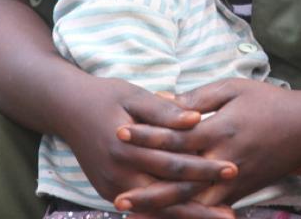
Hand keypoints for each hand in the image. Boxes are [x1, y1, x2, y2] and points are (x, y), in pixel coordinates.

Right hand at [57, 75, 238, 206]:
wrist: (67, 109)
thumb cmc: (106, 97)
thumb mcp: (134, 95)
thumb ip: (164, 110)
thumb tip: (195, 119)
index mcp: (127, 148)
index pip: (173, 164)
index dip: (204, 169)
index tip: (232, 169)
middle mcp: (118, 174)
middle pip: (167, 195)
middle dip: (201, 203)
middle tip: (232, 212)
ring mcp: (112, 188)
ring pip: (156, 208)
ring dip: (187, 217)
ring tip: (219, 218)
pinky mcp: (109, 193)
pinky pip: (143, 208)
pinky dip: (166, 215)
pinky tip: (190, 216)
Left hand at [116, 79, 300, 212]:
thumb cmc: (269, 102)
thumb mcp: (234, 88)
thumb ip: (197, 96)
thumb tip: (163, 99)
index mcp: (219, 128)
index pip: (175, 136)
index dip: (146, 135)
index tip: (119, 133)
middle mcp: (224, 159)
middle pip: (179, 180)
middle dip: (148, 191)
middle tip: (117, 199)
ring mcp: (233, 181)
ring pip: (194, 202)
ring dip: (165, 212)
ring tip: (139, 218)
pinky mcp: (240, 192)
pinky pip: (210, 209)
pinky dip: (190, 217)